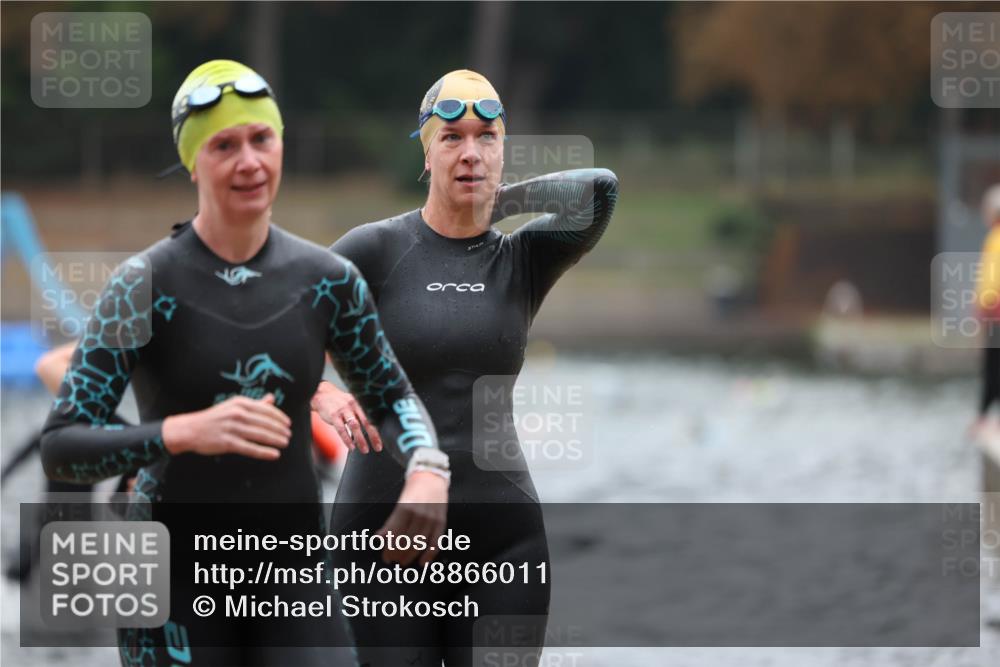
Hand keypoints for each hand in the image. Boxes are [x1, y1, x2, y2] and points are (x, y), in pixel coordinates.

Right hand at [162, 394, 290, 459]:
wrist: (191, 429)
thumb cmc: (214, 417)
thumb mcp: (233, 406)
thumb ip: (254, 403)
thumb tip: (271, 399)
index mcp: (240, 403)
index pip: (266, 410)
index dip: (280, 417)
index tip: (288, 423)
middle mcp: (237, 414)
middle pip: (265, 423)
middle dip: (280, 430)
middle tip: (288, 435)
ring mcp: (232, 428)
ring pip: (260, 435)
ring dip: (275, 440)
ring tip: (284, 443)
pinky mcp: (228, 442)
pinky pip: (250, 448)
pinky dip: (264, 452)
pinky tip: (274, 454)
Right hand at [311, 381, 382, 453]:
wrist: (322, 394)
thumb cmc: (341, 402)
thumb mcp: (354, 404)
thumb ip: (362, 414)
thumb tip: (374, 429)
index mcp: (361, 403)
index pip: (373, 417)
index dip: (379, 429)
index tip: (383, 440)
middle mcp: (354, 405)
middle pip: (367, 421)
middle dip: (373, 436)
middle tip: (378, 448)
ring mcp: (343, 410)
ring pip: (354, 425)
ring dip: (361, 439)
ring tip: (365, 450)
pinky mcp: (333, 415)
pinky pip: (341, 429)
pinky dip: (347, 439)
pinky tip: (351, 447)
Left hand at [377, 471, 447, 565]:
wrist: (431, 478)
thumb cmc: (412, 491)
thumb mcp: (399, 504)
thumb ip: (390, 523)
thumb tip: (378, 539)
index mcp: (405, 509)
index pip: (395, 535)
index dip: (389, 549)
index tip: (385, 557)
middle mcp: (419, 514)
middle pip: (407, 542)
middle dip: (398, 554)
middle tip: (393, 561)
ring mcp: (431, 519)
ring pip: (420, 544)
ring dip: (410, 556)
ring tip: (403, 562)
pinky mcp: (441, 521)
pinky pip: (436, 542)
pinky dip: (429, 554)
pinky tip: (422, 562)